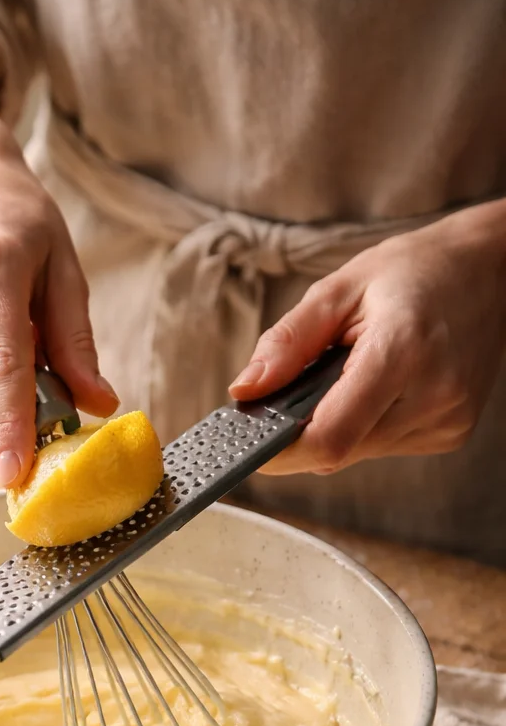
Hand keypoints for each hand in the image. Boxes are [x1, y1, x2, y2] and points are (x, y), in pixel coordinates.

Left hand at [228, 199, 505, 475]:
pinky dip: (363, 426)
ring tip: (344, 378)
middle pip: (338, 452)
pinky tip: (375, 389)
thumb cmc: (412, 272)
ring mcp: (447, 420)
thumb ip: (287, 342)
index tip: (248, 439)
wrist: (488, 271)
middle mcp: (433, 395)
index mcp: (403, 351)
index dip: (280, 449)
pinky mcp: (450, 434)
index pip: (330, 436)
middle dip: (300, 434)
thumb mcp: (339, 289)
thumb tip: (244, 391)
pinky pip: (382, 447)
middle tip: (288, 395)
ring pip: (357, 454)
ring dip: (334, 428)